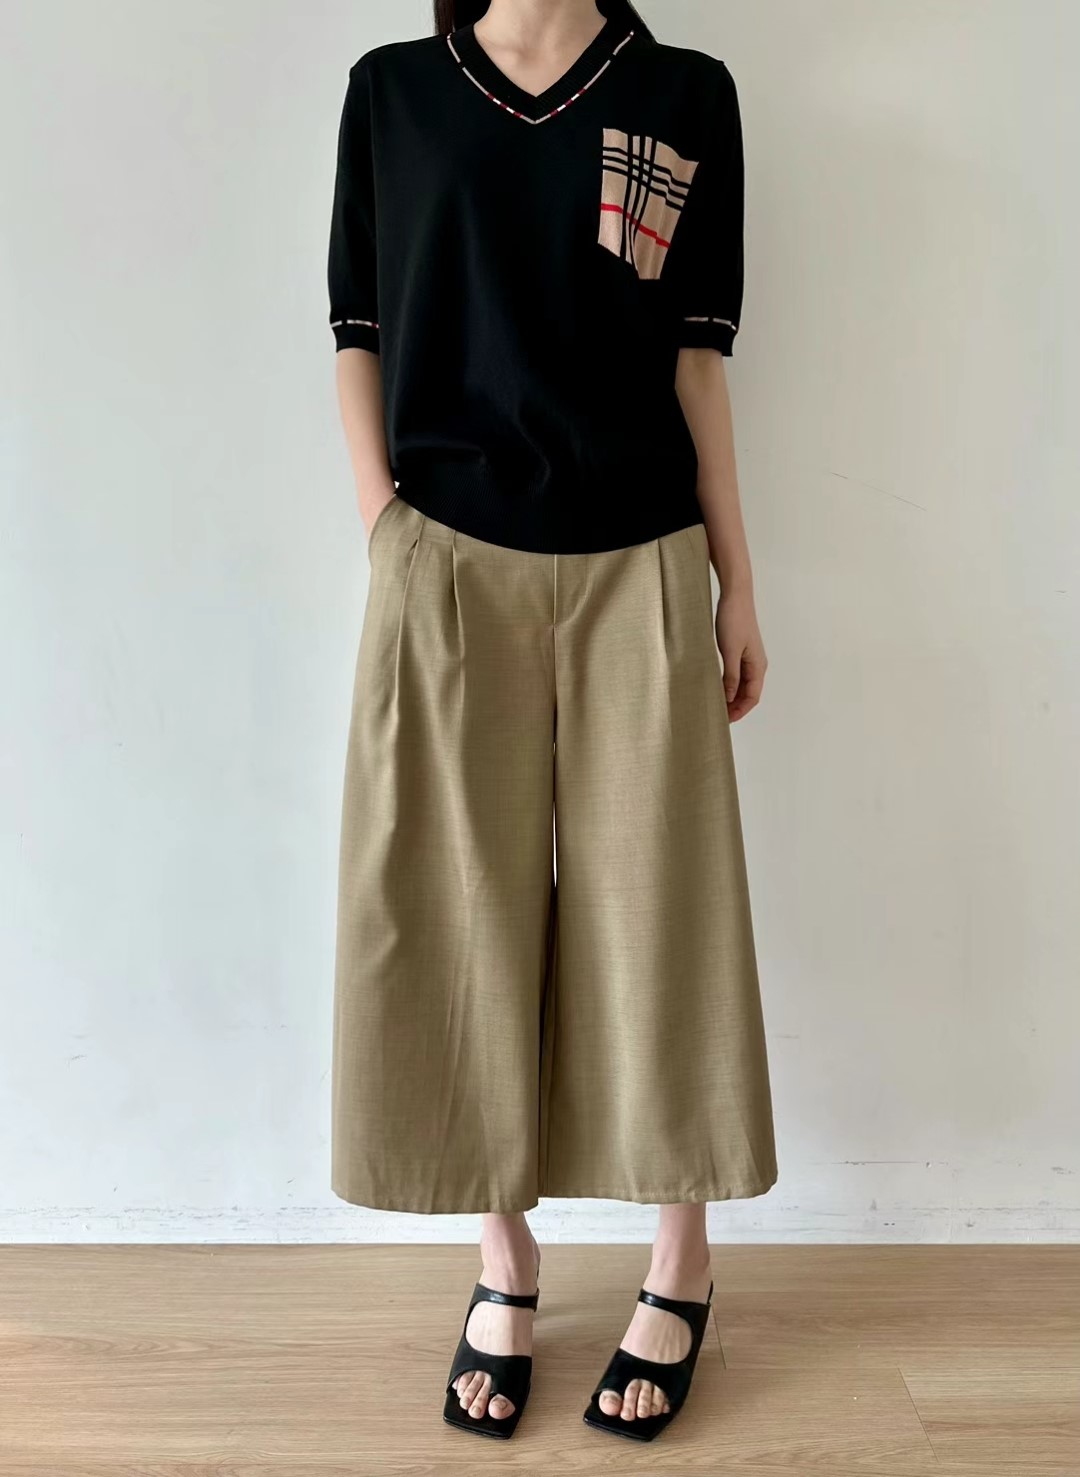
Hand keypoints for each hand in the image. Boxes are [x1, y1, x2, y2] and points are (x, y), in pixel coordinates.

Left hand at [715, 587, 766, 720]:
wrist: (736, 596)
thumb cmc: (734, 621)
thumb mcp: (730, 651)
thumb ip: (731, 676)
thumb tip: (730, 698)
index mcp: (758, 666)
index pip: (752, 697)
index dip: (739, 711)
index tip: (725, 721)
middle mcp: (757, 664)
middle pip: (748, 694)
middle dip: (735, 707)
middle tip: (718, 717)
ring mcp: (750, 658)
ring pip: (743, 685)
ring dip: (732, 697)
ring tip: (716, 705)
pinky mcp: (741, 651)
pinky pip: (738, 674)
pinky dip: (729, 684)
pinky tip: (717, 687)